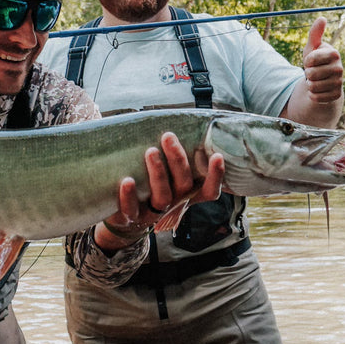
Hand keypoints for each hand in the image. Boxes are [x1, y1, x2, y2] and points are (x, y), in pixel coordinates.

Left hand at [95, 132, 225, 249]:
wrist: (127, 221)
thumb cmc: (150, 189)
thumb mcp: (166, 177)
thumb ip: (173, 159)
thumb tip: (177, 122)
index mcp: (186, 194)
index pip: (208, 190)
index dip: (216, 176)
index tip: (217, 156)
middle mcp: (175, 204)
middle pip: (184, 185)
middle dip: (178, 160)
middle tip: (168, 136)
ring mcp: (155, 213)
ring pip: (163, 196)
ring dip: (158, 173)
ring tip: (150, 151)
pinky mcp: (133, 217)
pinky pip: (132, 209)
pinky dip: (129, 196)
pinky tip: (127, 181)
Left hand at [301, 17, 343, 104]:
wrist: (323, 81)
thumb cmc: (316, 61)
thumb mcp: (312, 47)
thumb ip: (315, 34)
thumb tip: (322, 18)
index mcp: (334, 53)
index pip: (310, 59)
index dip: (306, 61)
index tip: (311, 60)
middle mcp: (340, 68)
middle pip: (310, 74)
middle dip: (307, 74)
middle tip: (313, 72)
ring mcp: (339, 83)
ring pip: (313, 86)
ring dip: (310, 84)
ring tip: (316, 80)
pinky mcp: (336, 96)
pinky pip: (315, 97)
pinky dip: (312, 95)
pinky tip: (318, 90)